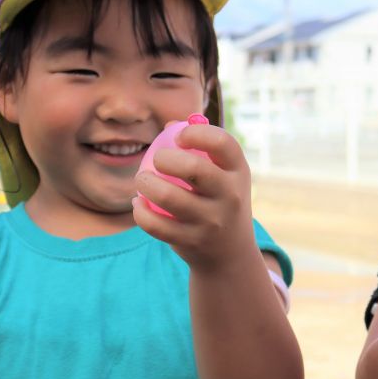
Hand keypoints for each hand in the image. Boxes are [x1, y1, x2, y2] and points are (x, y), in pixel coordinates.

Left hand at [133, 123, 255, 272]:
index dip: (195, 134)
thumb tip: (169, 126)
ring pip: (168, 196)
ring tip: (142, 180)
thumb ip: (199, 147)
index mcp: (238, 172)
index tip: (179, 138)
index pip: (222, 142)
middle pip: (194, 168)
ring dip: (145, 183)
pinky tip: (139, 204)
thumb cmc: (219, 199)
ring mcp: (211, 221)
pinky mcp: (191, 241)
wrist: (230, 252)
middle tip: (157, 160)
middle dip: (165, 158)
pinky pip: (155, 224)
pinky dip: (140, 211)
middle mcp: (230, 196)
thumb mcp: (223, 174)